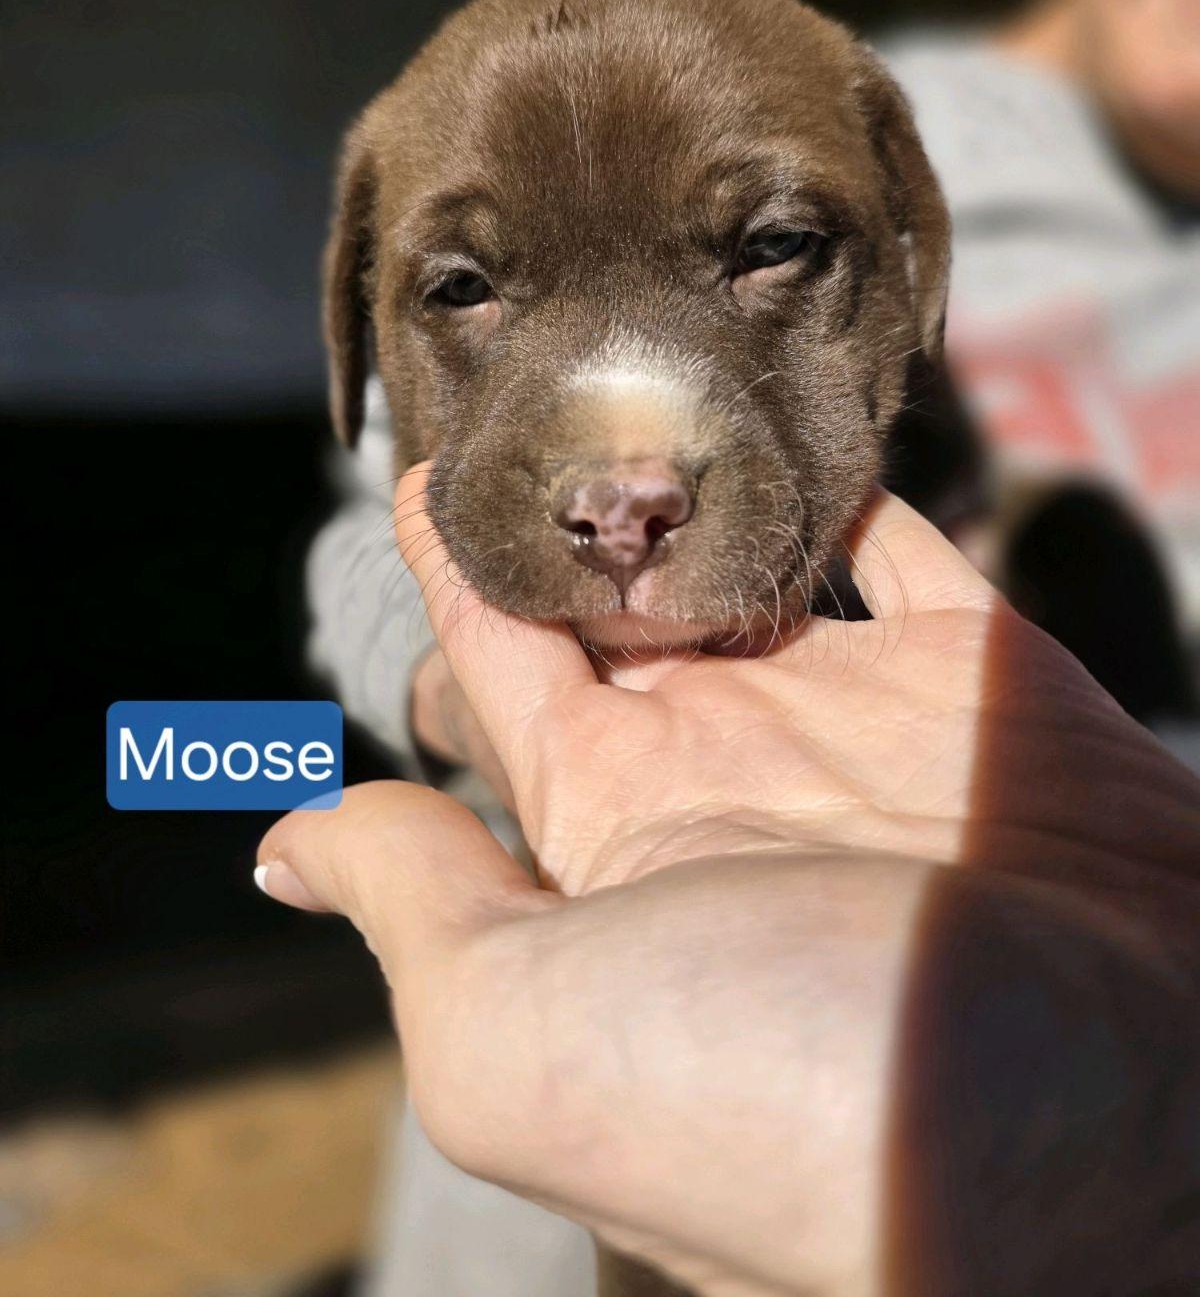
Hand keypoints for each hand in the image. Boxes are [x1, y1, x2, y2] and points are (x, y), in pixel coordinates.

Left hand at [258, 467, 1199, 1296]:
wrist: (1104, 1115)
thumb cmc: (790, 1091)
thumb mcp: (528, 1033)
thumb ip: (416, 907)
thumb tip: (289, 847)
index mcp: (614, 840)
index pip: (504, 674)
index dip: (456, 571)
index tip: (419, 470)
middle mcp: (731, 772)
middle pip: (624, 603)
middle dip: (577, 506)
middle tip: (539, 381)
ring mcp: (860, 720)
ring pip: (755, 562)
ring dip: (703, 479)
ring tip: (648, 364)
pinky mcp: (979, 677)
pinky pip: (904, 550)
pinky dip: (853, 484)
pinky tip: (800, 418)